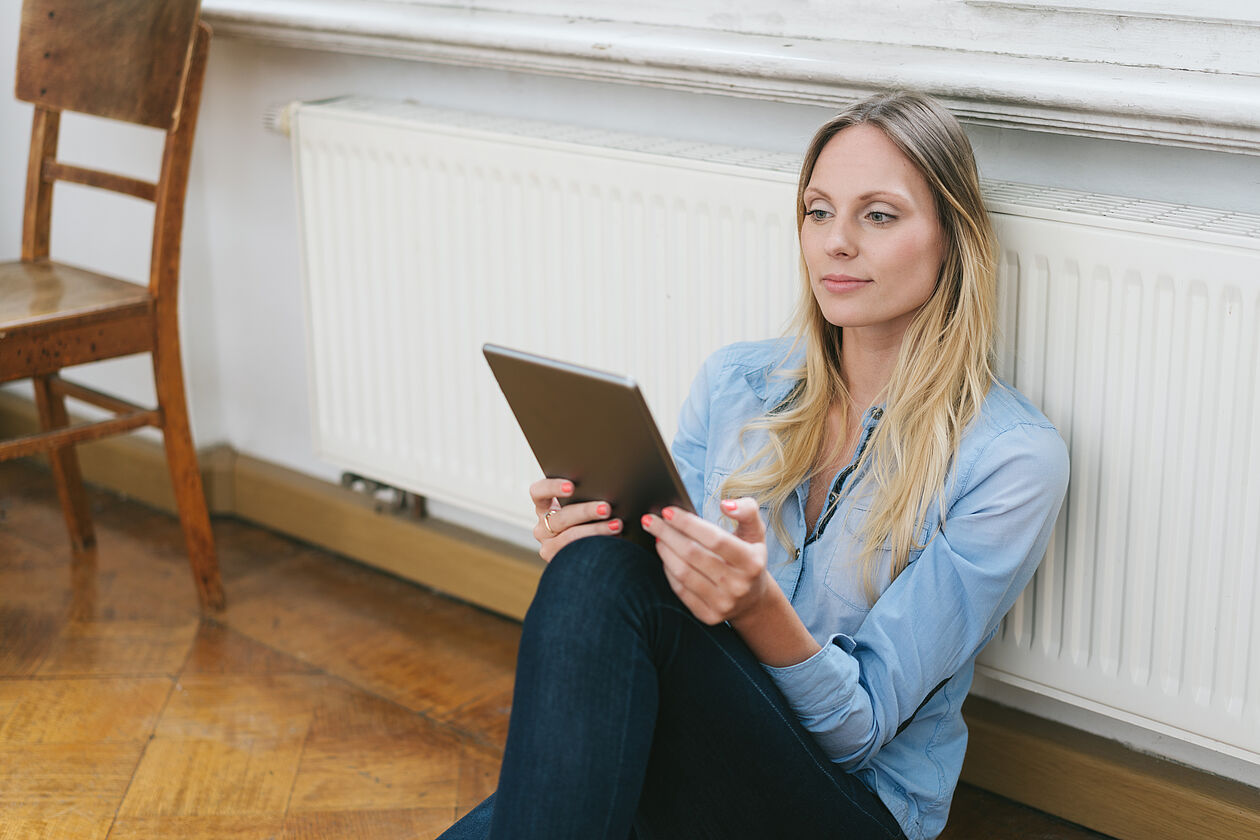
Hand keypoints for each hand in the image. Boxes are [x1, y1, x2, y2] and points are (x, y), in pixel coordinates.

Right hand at [529, 477, 622, 561]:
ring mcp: (549, 546)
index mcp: (544, 506)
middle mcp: (542, 527)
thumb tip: (607, 487)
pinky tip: (613, 541)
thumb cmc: (588, 519)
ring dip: (596, 530)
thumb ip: (585, 496)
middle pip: (561, 518)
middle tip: (606, 508)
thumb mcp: (580, 505)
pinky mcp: (559, 561)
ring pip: (570, 538)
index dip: (552, 487)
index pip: (538, 492)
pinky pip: (577, 554)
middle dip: (585, 512)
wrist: (587, 556)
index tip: (572, 487)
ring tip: (616, 525)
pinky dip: (596, 545)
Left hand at [641, 498, 769, 624]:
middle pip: (693, 554)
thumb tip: (725, 504)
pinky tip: (665, 556)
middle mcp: (739, 586)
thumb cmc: (749, 556)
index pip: (715, 539)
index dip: (688, 523)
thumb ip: (747, 511)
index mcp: (752, 562)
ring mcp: (723, 603)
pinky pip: (680, 590)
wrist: (753, 599)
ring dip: (665, 551)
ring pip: (683, 573)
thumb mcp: (756, 532)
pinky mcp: (708, 616)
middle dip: (667, 534)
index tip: (667, 511)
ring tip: (657, 536)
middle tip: (650, 520)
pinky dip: (668, 570)